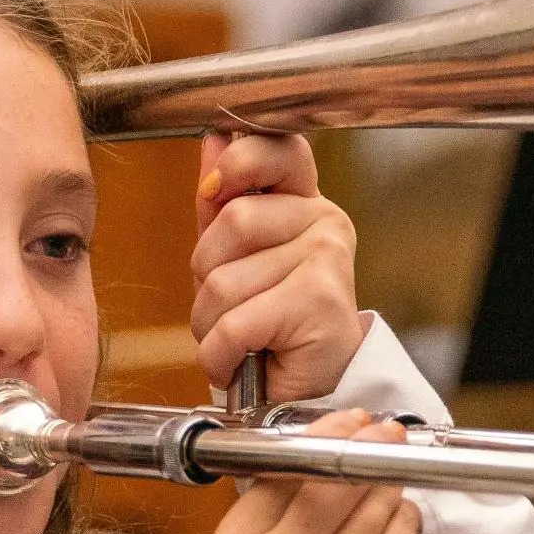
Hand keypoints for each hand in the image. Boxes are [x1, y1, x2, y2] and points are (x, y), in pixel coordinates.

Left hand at [190, 130, 369, 403]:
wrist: (305, 395)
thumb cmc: (268, 327)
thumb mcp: (235, 259)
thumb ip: (222, 202)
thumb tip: (212, 139)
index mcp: (306, 203)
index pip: (280, 149)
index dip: (239, 162)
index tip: (213, 191)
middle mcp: (325, 223)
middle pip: (233, 219)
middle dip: (207, 275)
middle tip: (228, 307)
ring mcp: (327, 259)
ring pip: (224, 280)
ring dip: (211, 324)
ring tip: (238, 340)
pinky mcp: (319, 301)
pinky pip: (234, 322)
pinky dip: (220, 353)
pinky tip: (239, 360)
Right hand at [203, 411, 419, 533]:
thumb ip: (275, 513)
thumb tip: (330, 437)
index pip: (283, 467)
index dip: (322, 435)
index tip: (347, 419)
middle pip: (332, 471)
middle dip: (366, 440)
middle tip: (385, 428)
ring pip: (376, 493)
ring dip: (386, 491)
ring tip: (379, 510)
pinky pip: (405, 524)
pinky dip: (405, 525)